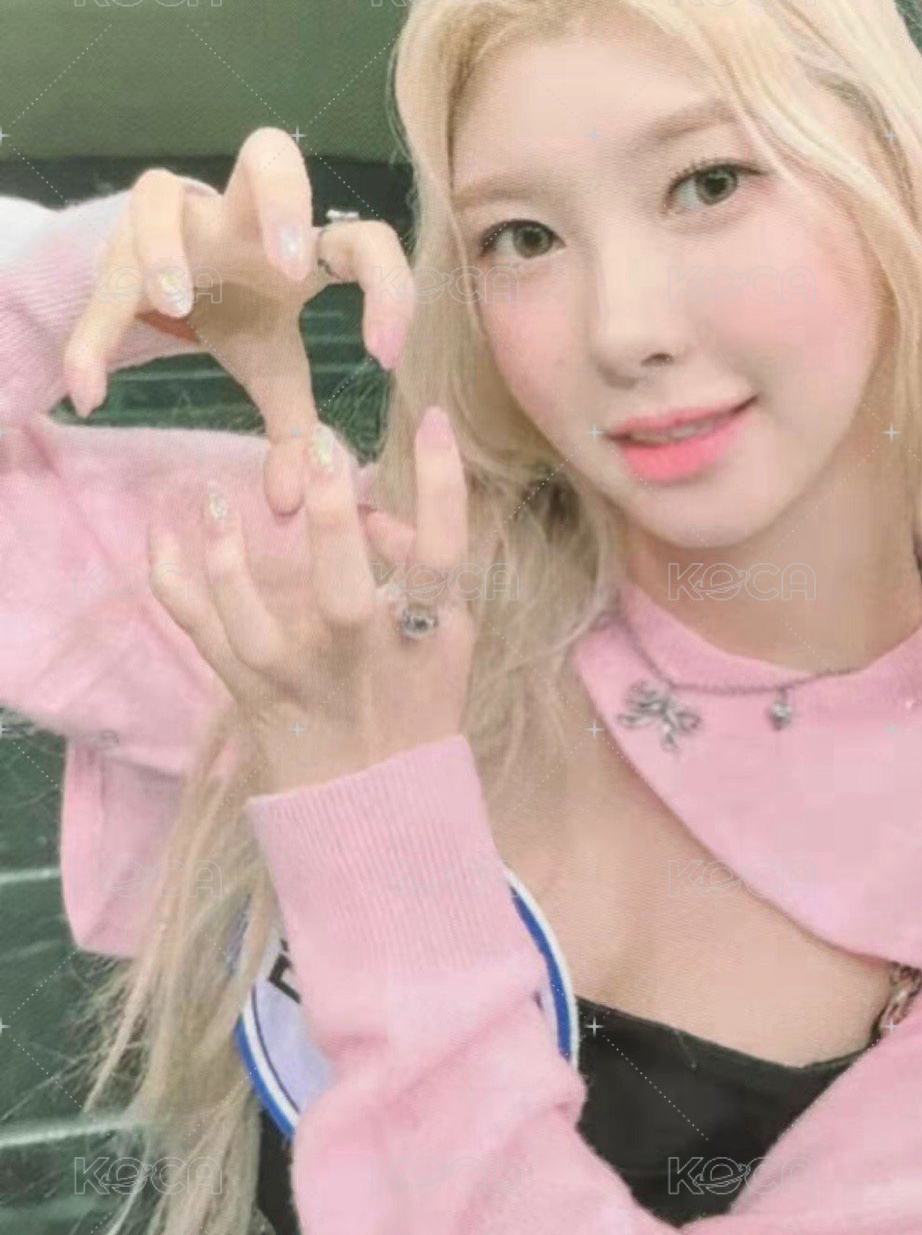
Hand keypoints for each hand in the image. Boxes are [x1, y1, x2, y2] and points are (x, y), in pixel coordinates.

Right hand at [62, 126, 412, 513]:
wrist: (170, 282)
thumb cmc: (238, 311)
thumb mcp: (271, 366)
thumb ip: (293, 428)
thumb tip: (294, 505)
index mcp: (302, 242)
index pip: (364, 237)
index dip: (388, 287)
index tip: (384, 355)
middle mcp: (240, 214)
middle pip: (268, 152)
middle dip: (282, 197)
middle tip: (290, 267)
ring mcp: (176, 218)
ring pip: (159, 192)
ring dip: (164, 247)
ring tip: (174, 302)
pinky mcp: (118, 240)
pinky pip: (99, 274)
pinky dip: (93, 334)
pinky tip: (92, 392)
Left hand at [146, 407, 475, 796]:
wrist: (374, 815)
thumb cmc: (414, 710)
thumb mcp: (447, 645)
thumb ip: (421, 571)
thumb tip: (376, 512)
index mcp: (429, 643)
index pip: (444, 559)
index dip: (442, 488)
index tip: (430, 418)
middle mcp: (363, 667)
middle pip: (346, 596)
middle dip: (329, 521)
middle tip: (316, 443)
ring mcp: (301, 687)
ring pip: (255, 628)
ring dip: (230, 560)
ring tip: (214, 495)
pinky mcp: (252, 701)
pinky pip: (203, 639)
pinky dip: (175, 584)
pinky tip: (160, 533)